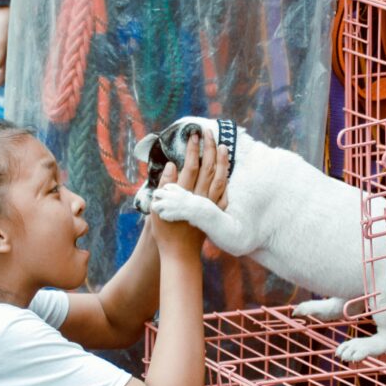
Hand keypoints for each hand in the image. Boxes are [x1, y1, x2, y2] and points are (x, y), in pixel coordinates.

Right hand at [150, 131, 227, 254]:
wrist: (179, 253)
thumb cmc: (164, 231)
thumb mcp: (157, 208)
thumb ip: (165, 185)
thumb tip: (172, 165)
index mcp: (184, 193)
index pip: (191, 166)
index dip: (193, 149)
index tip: (194, 135)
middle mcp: (200, 197)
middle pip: (208, 168)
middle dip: (209, 148)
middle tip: (208, 132)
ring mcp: (210, 205)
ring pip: (220, 178)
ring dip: (222, 160)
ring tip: (222, 146)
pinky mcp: (215, 213)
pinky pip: (224, 193)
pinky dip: (227, 179)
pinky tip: (228, 172)